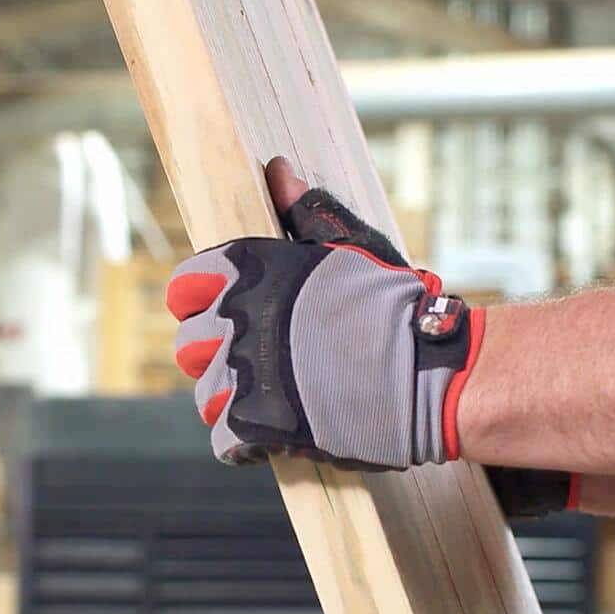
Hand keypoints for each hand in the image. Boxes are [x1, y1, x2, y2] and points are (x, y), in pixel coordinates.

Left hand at [167, 157, 482, 469]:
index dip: (201, 304)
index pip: (185, 287)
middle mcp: (239, 319)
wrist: (429, 370)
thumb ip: (305, 213)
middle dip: (215, 355)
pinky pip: (224, 439)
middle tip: (255, 364)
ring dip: (232, 400)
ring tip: (272, 400)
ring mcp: (245, 373)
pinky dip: (244, 442)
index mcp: (253, 271)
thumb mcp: (351, 246)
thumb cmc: (395, 307)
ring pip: (206, 394)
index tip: (225, 317)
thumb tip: (277, 171)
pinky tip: (272, 433)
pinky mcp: (257, 424)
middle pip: (188, 346)